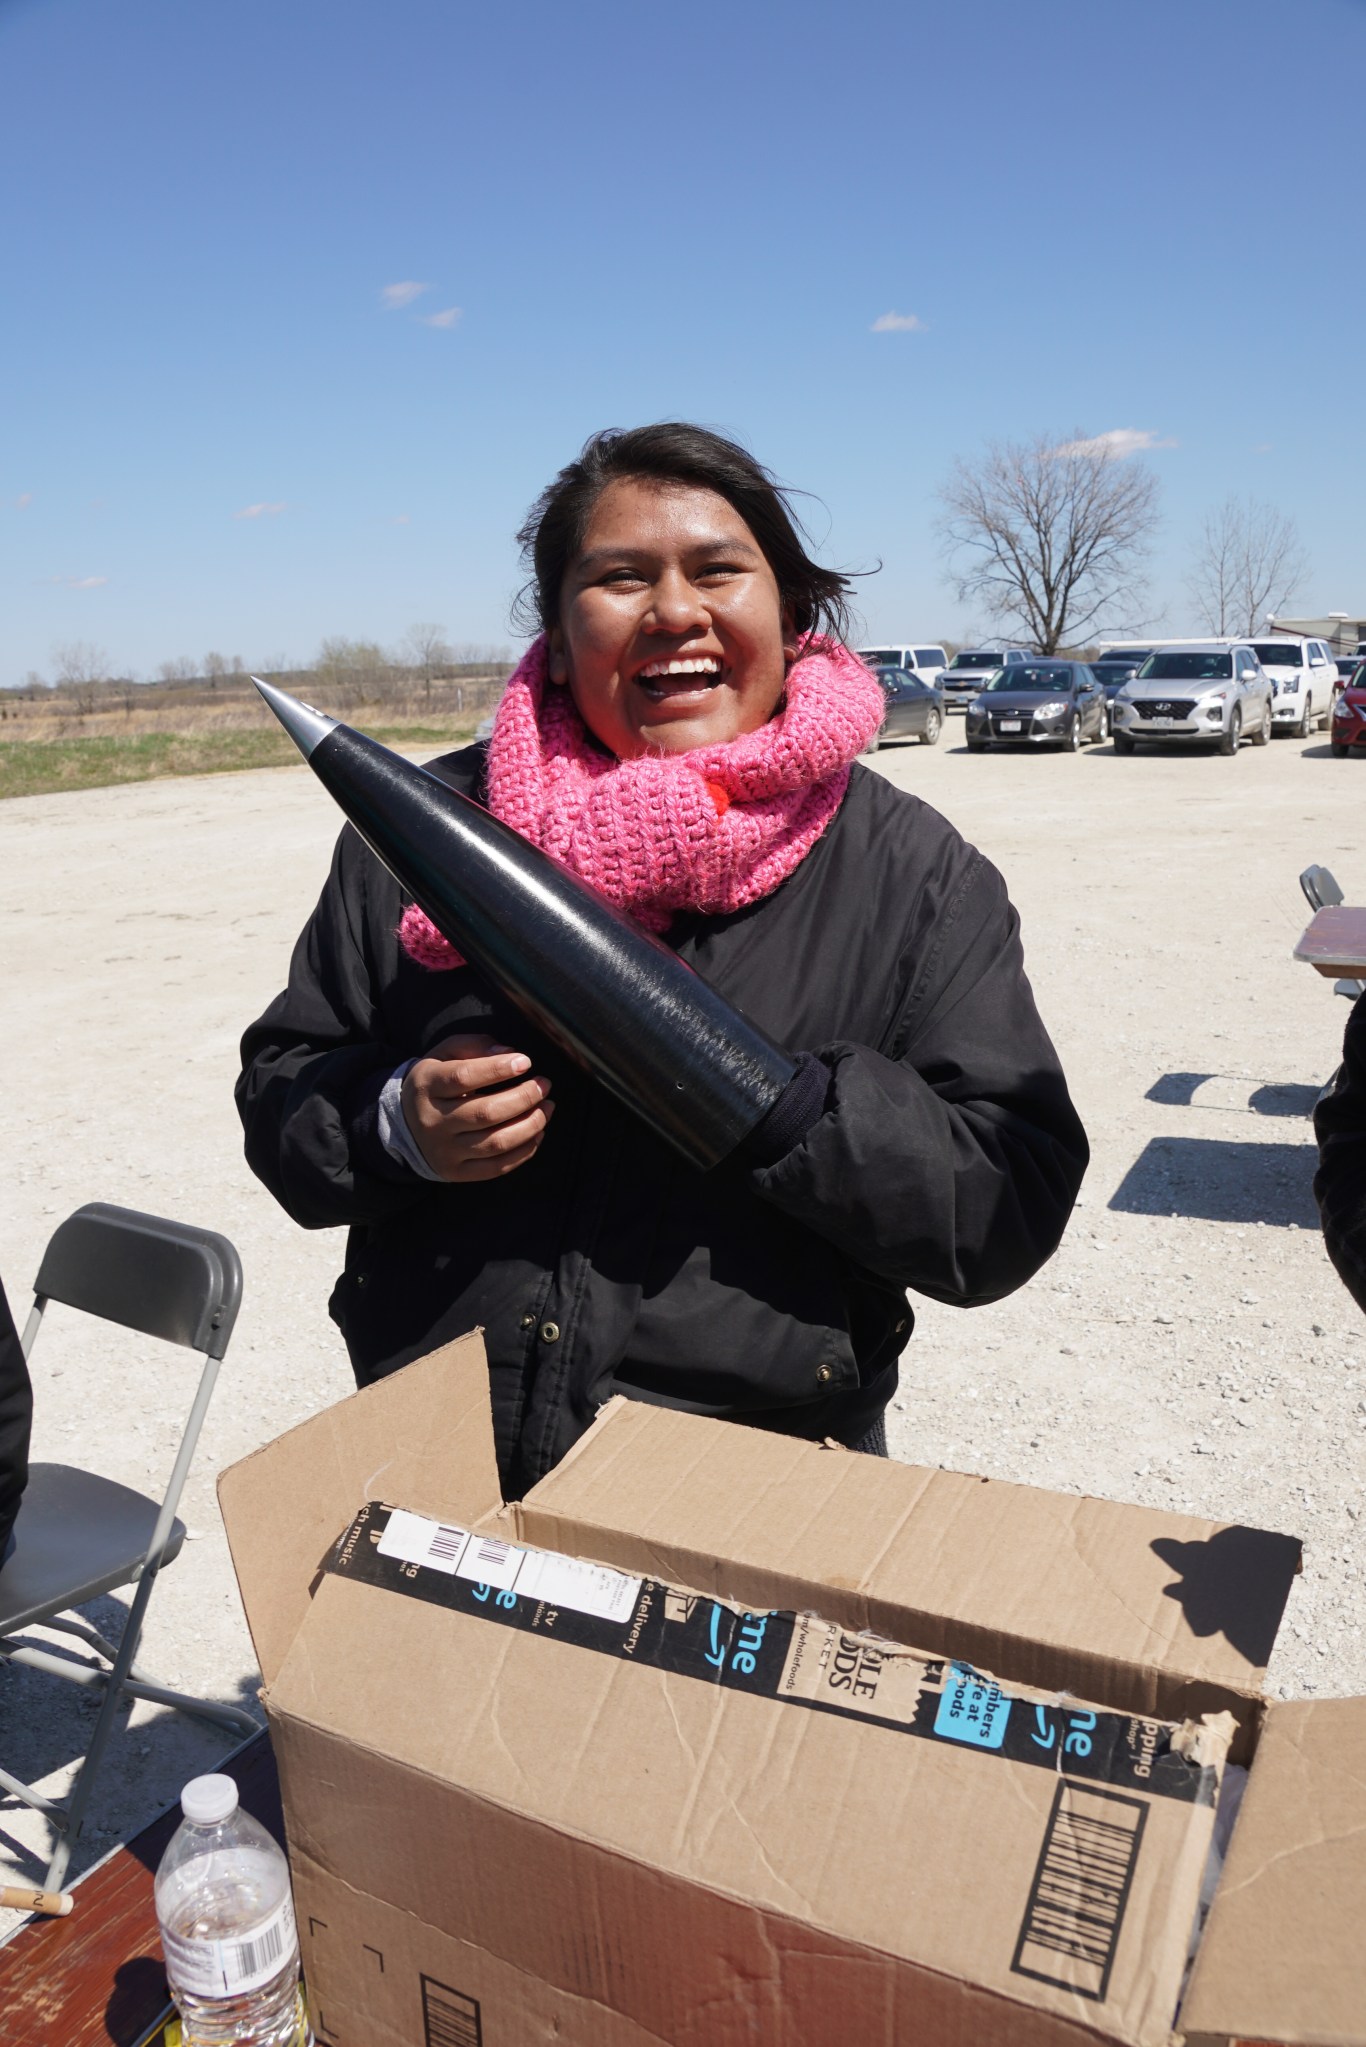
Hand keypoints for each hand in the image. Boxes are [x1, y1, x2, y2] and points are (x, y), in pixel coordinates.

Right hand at [401, 1034, 554, 1181]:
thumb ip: (474, 1046)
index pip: (463, 1077)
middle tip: (544, 1085)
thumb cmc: (438, 1081)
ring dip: (531, 1125)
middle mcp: (432, 1121)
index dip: (498, 1069)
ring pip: (496, 1143)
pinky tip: (538, 1132)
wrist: (407, 1123)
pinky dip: (525, 1151)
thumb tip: (509, 1052)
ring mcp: (444, 1150)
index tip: (526, 1062)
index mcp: (427, 1086)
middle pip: (485, 1113)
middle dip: (523, 1098)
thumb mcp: (445, 1054)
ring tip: (547, 1107)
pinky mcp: (456, 1172)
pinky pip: (497, 1167)